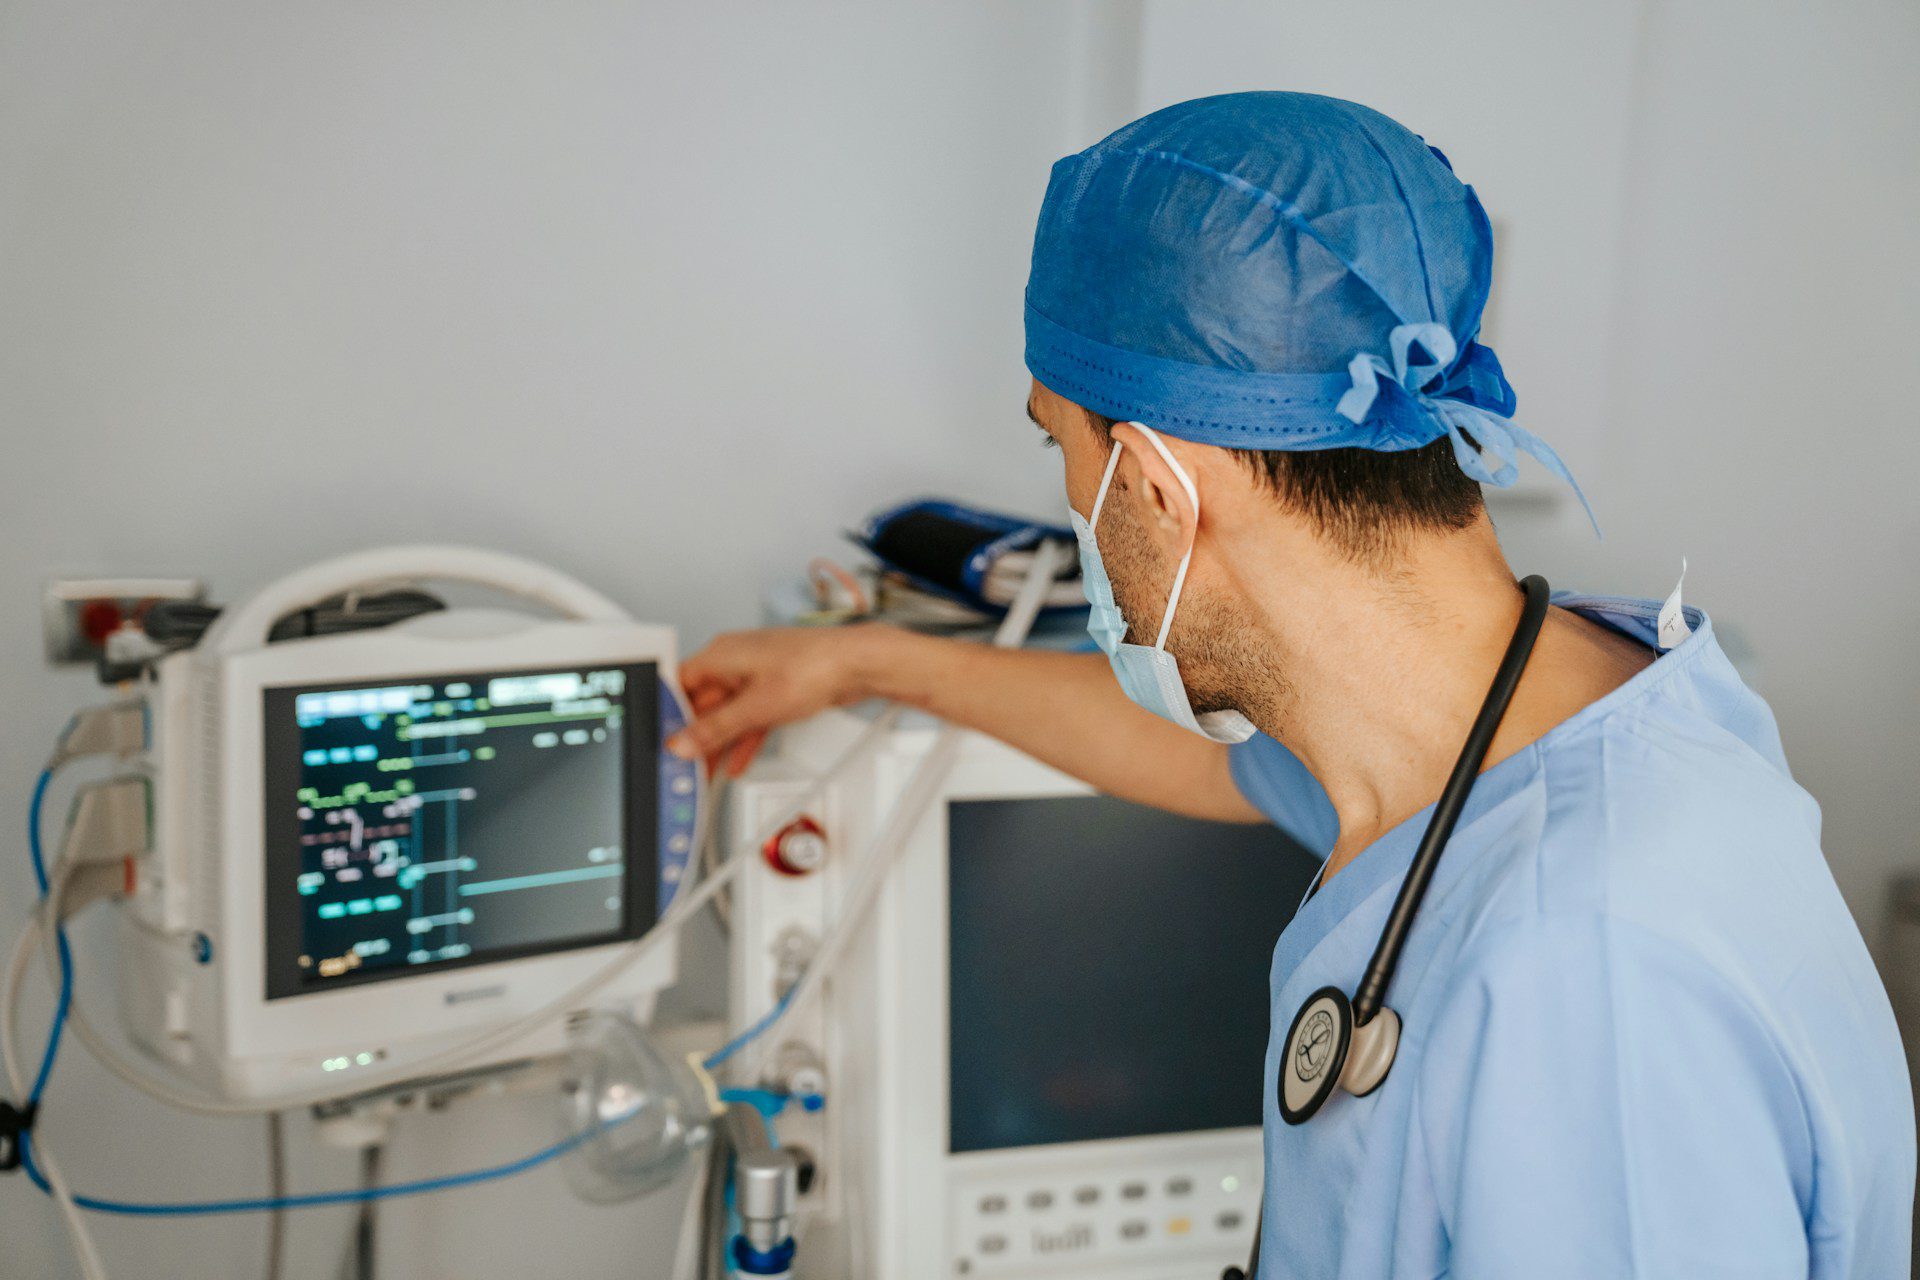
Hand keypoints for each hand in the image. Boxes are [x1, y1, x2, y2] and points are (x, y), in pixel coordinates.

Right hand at [671, 625, 894, 776]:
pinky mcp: (776, 689)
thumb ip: (715, 729)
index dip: (669, 716)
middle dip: (696, 737)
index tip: (666, 743)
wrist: (857, 664)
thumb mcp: (754, 707)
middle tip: (687, 766)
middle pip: (703, 704)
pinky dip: (743, 739)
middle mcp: (735, 661)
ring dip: (719, 743)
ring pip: (727, 714)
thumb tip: (682, 743)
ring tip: (708, 771)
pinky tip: (737, 762)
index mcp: (720, 654)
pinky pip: (750, 717)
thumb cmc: (812, 666)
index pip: (679, 686)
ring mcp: (756, 675)